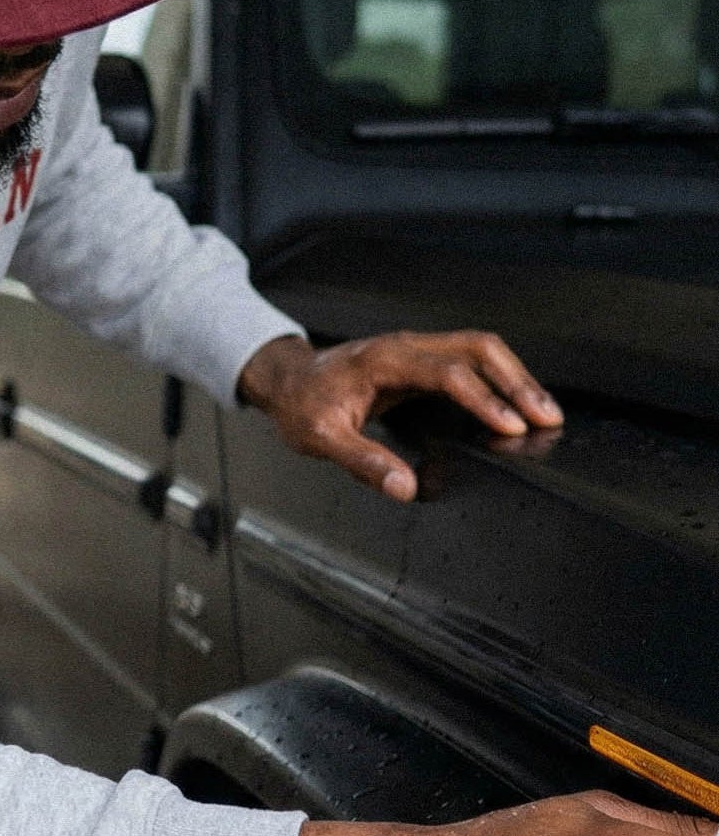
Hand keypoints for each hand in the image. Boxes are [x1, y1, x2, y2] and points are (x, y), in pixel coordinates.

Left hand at [237, 331, 562, 501]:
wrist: (287, 380)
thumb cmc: (301, 404)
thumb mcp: (320, 437)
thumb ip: (362, 461)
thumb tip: (404, 488)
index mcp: (383, 360)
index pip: (446, 373)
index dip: (483, 399)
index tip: (512, 427)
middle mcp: (404, 347)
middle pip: (475, 348)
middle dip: (516, 381)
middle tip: (548, 418)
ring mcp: (415, 350)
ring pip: (478, 349)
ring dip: (515, 377)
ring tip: (545, 413)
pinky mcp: (421, 360)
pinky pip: (469, 360)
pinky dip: (499, 378)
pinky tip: (515, 405)